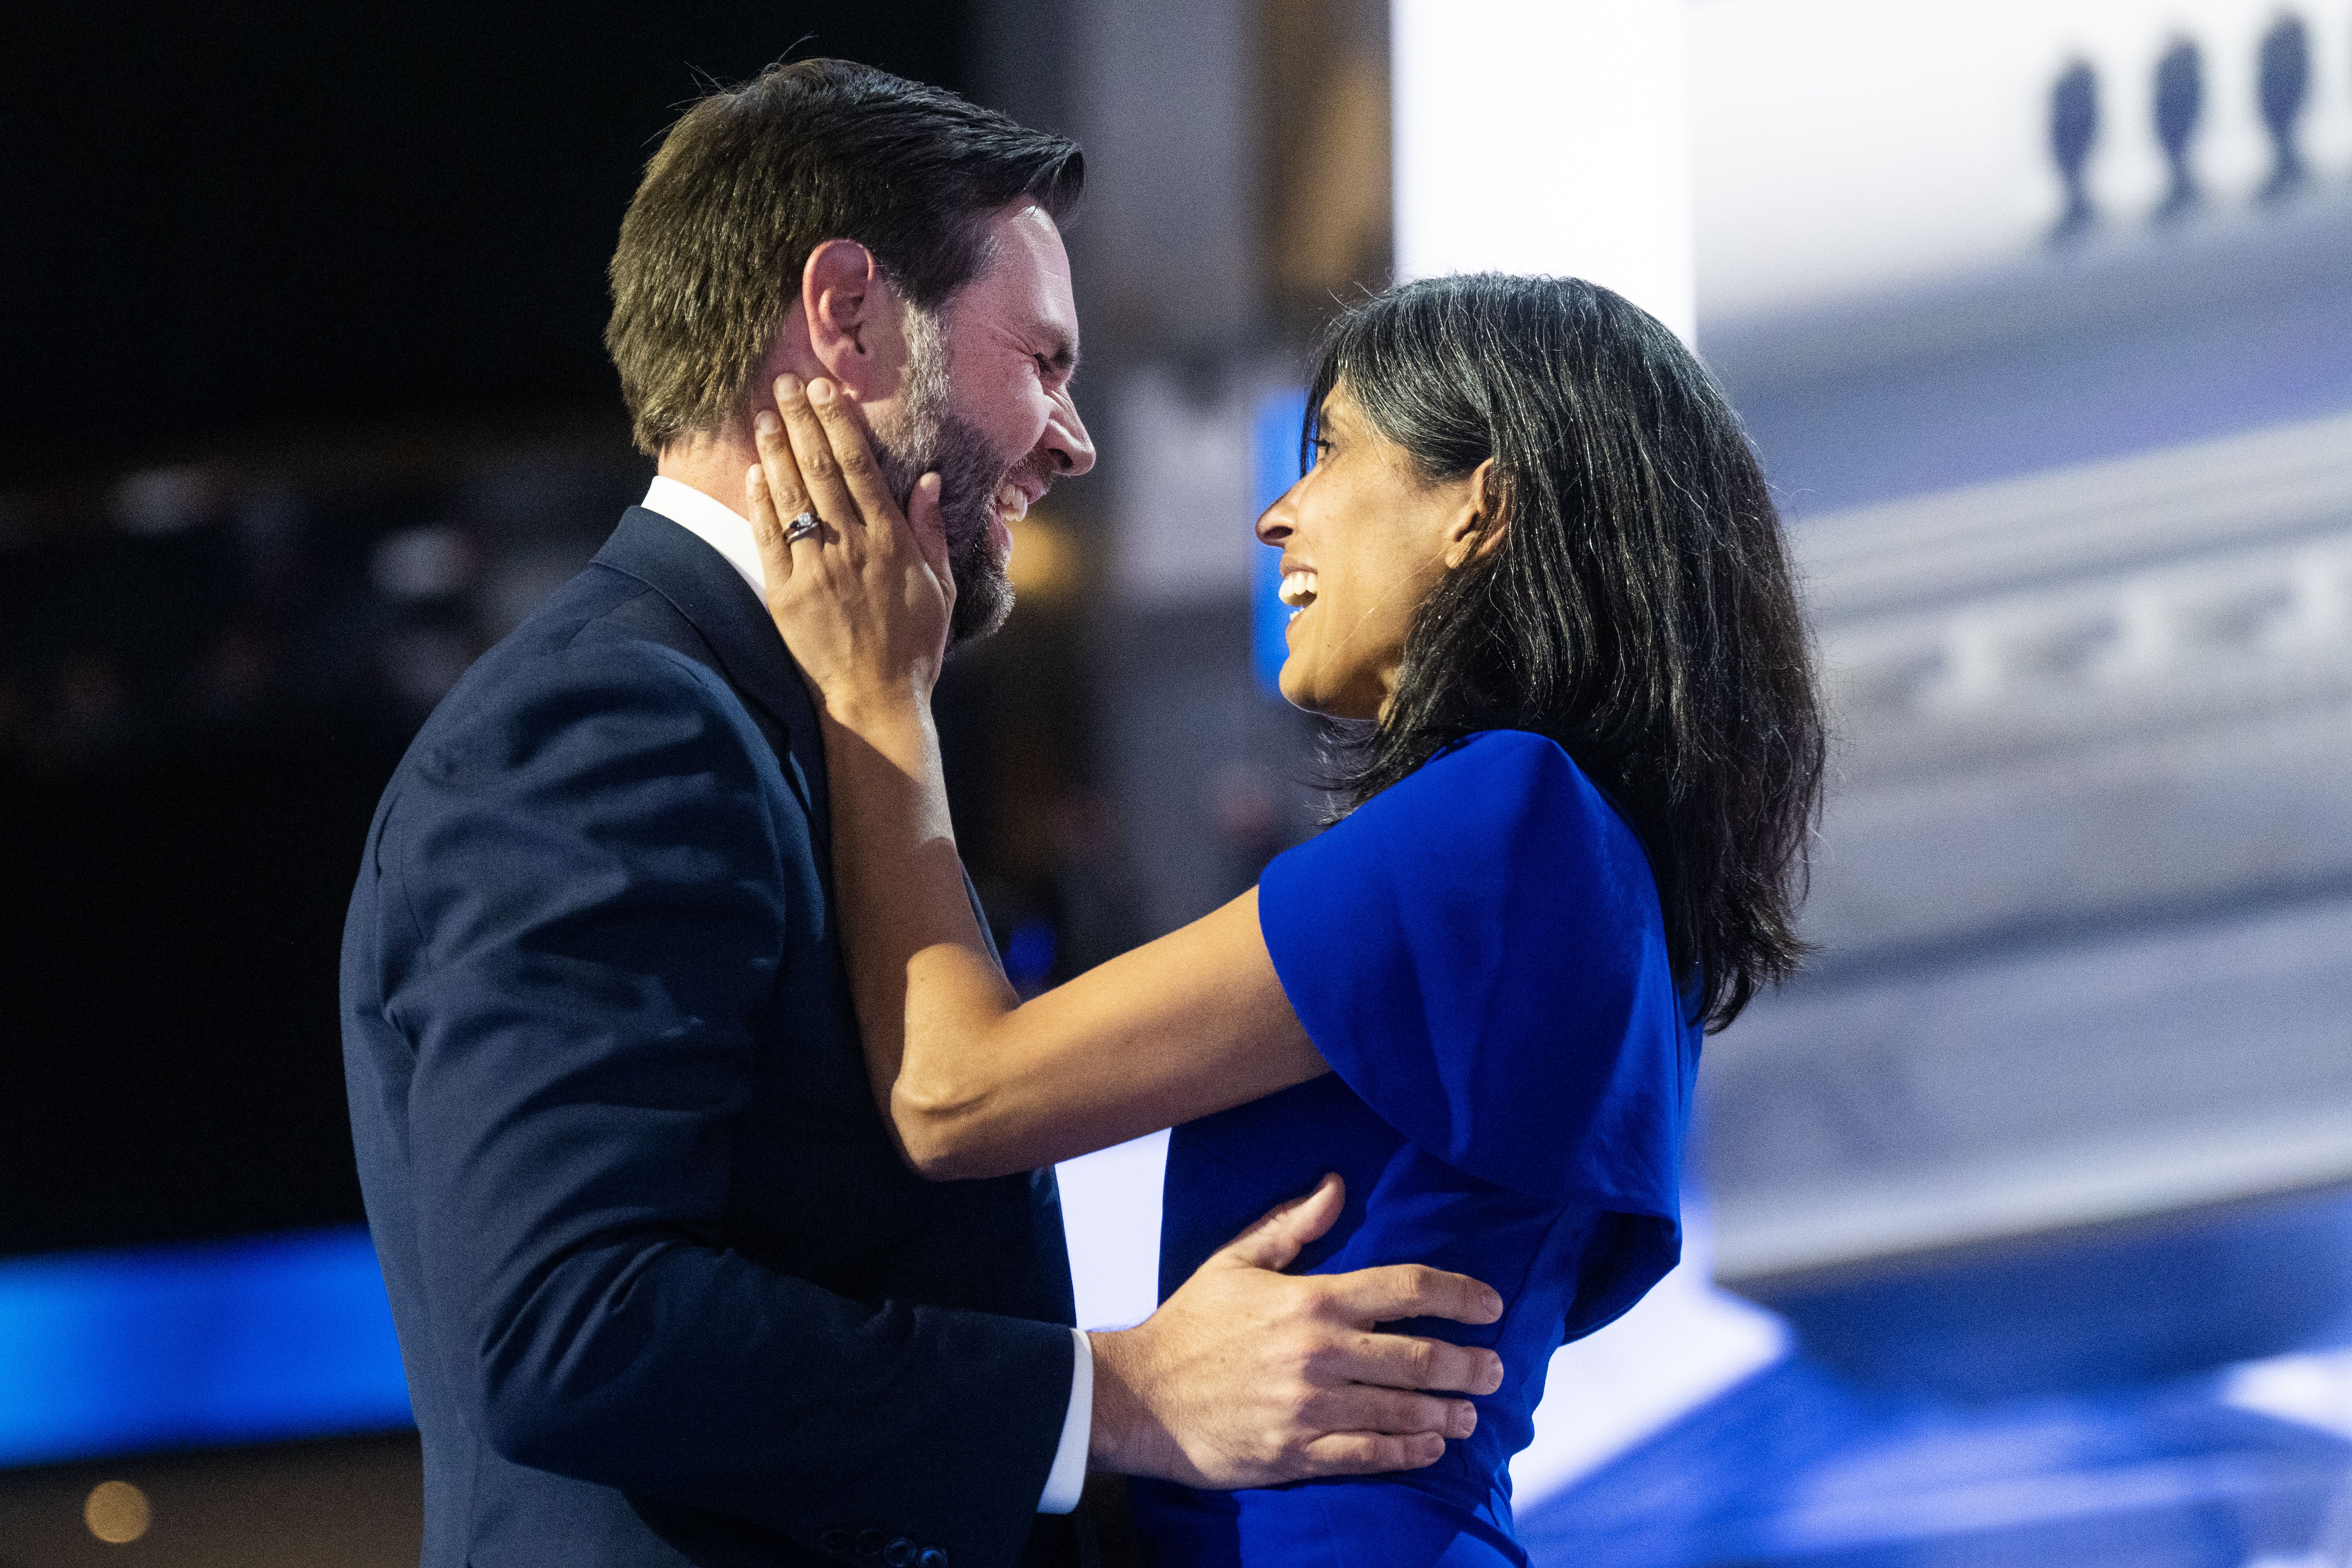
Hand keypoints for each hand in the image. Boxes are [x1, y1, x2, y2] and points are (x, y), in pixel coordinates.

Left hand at [746, 374, 954, 714]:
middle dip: (802, 422)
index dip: (840, 424)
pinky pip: (769, 539)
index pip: (861, 468)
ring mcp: (816, 569)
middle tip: (785, 382)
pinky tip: (753, 472)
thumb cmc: (913, 646)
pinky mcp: (786, 594)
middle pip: (822, 470)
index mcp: (891, 542)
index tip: (825, 389)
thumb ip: (932, 531)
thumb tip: (926, 479)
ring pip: (793, 497)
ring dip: (776, 452)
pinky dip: (760, 503)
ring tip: (763, 414)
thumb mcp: (940, 587)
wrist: (876, 700)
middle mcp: (852, 548)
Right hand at [1086, 1174, 1505, 1487]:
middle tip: (1497, 1368)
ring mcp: (1311, 1407)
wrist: (1140, 1398)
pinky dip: (1410, 1451)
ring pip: (1404, 1410)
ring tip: (1471, 1412)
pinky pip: (1371, 1455)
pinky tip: (1431, 1447)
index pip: (1405, 1288)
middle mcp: (1319, 1353)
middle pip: (1420, 1356)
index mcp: (1310, 1300)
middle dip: (1470, 1363)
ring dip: (1449, 1412)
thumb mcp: (1236, 1261)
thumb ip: (1293, 1224)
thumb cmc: (1191, 1326)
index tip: (1492, 1303)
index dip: (1459, 1293)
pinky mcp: (1298, 1452)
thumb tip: (1336, 1186)